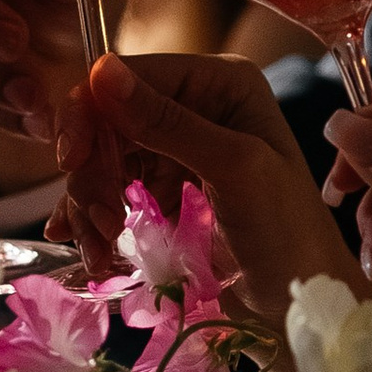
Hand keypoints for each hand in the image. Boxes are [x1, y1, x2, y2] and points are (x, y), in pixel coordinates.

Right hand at [60, 51, 347, 316]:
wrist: (300, 301)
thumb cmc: (288, 231)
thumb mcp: (233, 168)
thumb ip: (167, 123)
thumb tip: (101, 71)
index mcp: (220, 82)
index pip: (129, 77)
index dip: (89, 113)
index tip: (71, 162)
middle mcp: (195, 104)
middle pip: (107, 120)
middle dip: (91, 172)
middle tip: (98, 223)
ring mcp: (177, 147)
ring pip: (100, 158)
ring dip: (88, 203)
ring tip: (100, 248)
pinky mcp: (164, 187)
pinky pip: (109, 190)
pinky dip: (93, 220)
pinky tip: (92, 250)